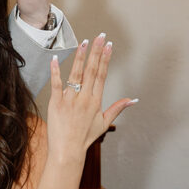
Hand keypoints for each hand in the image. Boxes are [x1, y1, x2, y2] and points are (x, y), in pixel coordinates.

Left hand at [47, 33, 136, 162]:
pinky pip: (56, 84)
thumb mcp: (104, 123)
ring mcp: (69, 100)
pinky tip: (55, 58)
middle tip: (100, 37)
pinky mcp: (56, 103)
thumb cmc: (85, 137)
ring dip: (79, 57)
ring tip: (84, 42)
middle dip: (96, 52)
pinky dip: (55, 71)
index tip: (108, 45)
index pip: (101, 75)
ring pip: (75, 74)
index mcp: (95, 101)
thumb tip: (133, 100)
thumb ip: (117, 108)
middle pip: (91, 71)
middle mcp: (84, 99)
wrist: (67, 150)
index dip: (105, 59)